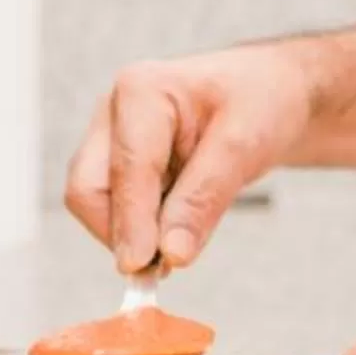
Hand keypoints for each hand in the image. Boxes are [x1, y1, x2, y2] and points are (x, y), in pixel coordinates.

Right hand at [62, 44, 317, 271]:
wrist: (267, 94)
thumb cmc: (258, 102)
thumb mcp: (245, 145)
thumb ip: (204, 198)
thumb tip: (171, 252)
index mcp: (141, 90)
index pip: (126, 168)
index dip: (132, 221)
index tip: (142, 264)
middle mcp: (115, 112)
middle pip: (88, 189)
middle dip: (122, 231)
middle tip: (166, 263)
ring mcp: (112, 139)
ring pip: (95, 205)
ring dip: (132, 234)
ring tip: (183, 237)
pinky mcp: (118, 164)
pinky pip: (115, 210)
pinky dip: (141, 230)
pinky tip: (177, 226)